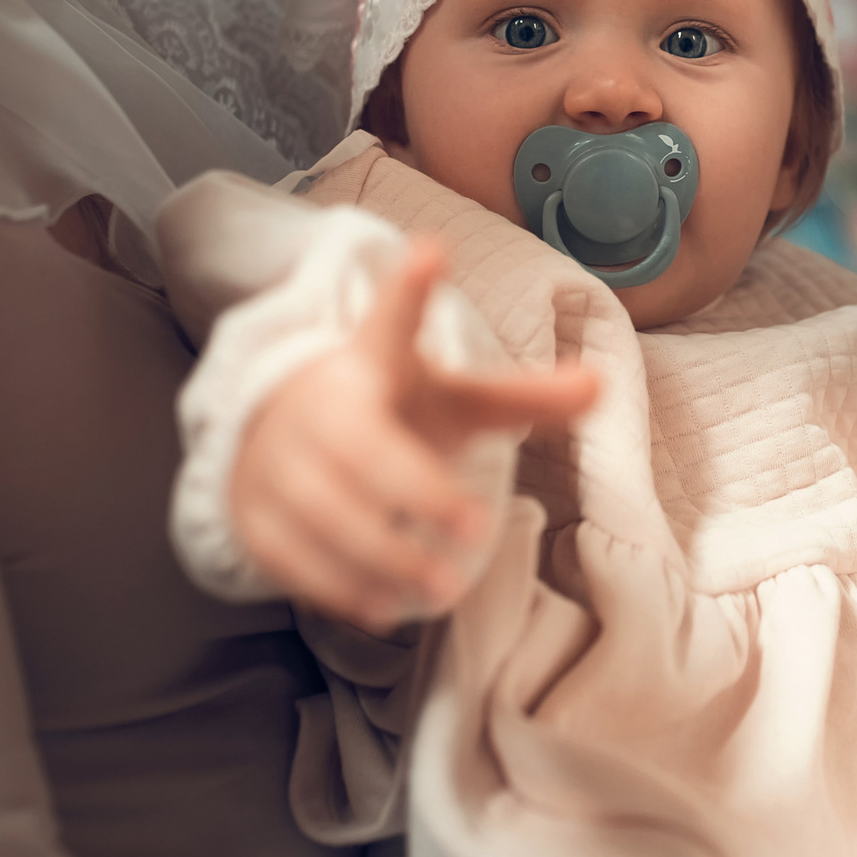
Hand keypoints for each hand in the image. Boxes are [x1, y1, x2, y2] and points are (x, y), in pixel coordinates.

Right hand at [228, 241, 596, 631]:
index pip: (390, 324)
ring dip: (382, 554)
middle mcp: (320, 408)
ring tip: (441, 587)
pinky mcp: (254, 514)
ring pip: (323, 511)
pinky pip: (290, 556)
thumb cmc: (387, 413)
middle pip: (360, 448)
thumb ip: (523, 398)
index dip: (409, 291)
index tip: (433, 252)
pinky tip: (385, 605)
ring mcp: (278, 462)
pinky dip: (337, 584)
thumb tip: (602, 384)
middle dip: (415, 489)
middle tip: (473, 531)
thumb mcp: (453, 400)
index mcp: (371, 365)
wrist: (278, 434)